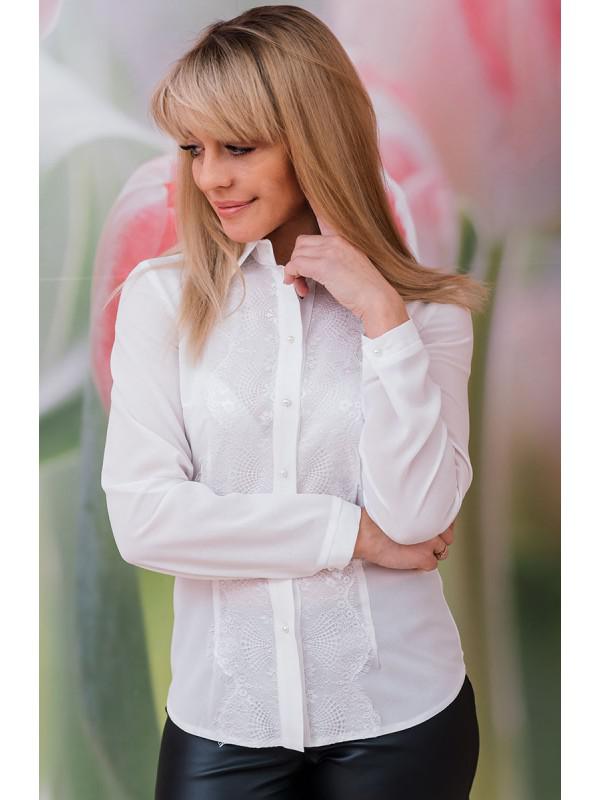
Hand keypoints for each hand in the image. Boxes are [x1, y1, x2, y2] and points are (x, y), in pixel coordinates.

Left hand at [282, 214, 400, 322]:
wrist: (377, 299)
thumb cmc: (367, 288)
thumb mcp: (353, 263)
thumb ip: (336, 257)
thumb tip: (314, 264)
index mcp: (344, 238)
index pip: (324, 216)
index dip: (313, 204)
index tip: (308, 190)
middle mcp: (336, 240)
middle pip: (301, 242)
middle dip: (297, 261)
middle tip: (302, 278)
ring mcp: (330, 251)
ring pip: (296, 254)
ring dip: (295, 273)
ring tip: (303, 286)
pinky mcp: (323, 266)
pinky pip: (295, 265)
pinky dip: (293, 277)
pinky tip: (301, 286)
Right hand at [354, 508, 455, 571]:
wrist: (366, 533)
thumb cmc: (377, 520)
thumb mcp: (402, 509)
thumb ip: (418, 512)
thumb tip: (428, 519)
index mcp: (428, 510)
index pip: (448, 520)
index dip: (439, 525)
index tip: (431, 528)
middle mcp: (434, 525)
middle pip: (447, 536)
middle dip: (437, 539)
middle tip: (420, 540)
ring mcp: (432, 543)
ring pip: (442, 551)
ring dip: (431, 551)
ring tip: (413, 549)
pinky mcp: (426, 558)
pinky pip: (432, 564)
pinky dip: (422, 564)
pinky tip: (410, 558)